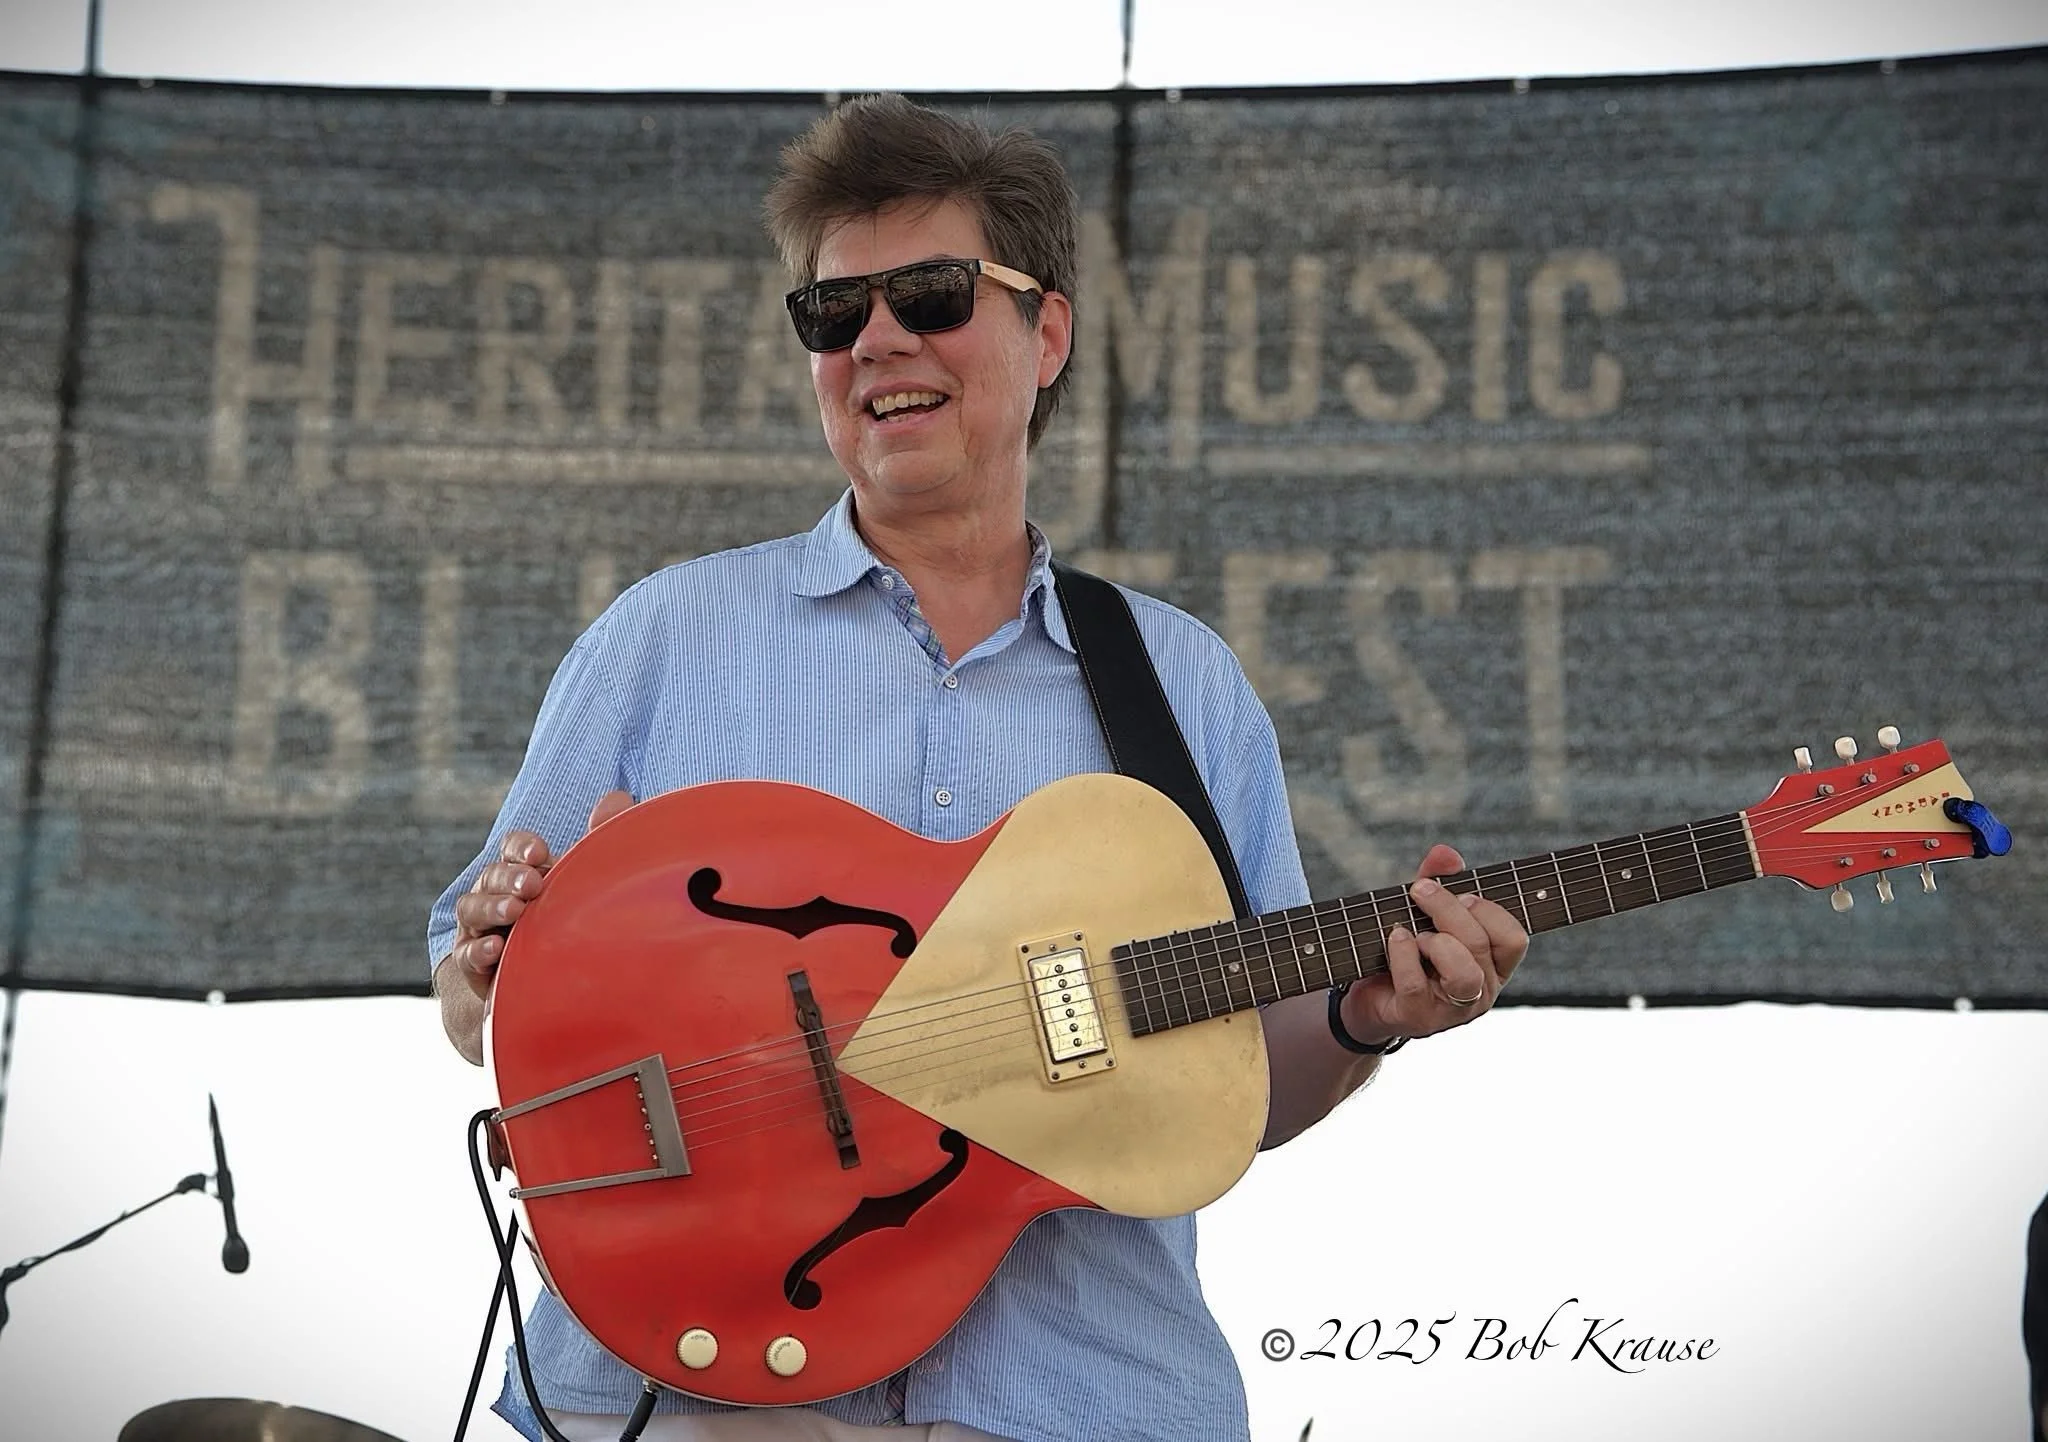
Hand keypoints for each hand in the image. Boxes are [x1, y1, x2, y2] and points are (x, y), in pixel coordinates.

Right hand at [444, 789, 634, 1004]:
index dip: (521, 847)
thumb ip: (600, 840)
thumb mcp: (586, 884)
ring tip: (516, 912)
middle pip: (490, 875)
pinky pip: (467, 954)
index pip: (512, 848)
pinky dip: (479, 950)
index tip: (540, 853)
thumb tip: (618, 797)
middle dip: (509, 877)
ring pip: (471, 908)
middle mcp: (496, 896)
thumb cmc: (569, 926)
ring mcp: (481, 929)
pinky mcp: (474, 965)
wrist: (552, 989)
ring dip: (492, 907)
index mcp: (522, 872)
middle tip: (533, 885)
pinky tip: (497, 949)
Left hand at [1339, 843, 1527, 1045]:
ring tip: (1414, 934)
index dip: (1489, 911)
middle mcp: (1481, 989)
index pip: (1514, 938)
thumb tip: (1445, 853)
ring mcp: (1452, 1009)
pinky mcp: (1419, 1018)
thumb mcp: (1424, 912)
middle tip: (1419, 891)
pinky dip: (1403, 953)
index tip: (1463, 894)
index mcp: (1493, 964)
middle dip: (1448, 909)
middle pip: (1480, 944)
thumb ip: (1439, 880)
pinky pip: (1416, 983)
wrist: (1369, 996)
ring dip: (1435, 941)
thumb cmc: (1408, 951)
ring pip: (1462, 973)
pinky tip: (1394, 939)